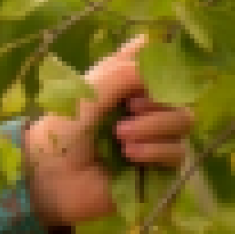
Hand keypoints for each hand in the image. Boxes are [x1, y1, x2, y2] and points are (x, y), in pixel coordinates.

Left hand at [24, 38, 194, 229]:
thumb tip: (163, 64)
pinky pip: (178, 152)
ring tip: (120, 135)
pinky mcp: (159, 166)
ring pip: (184, 122)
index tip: (146, 68)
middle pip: (180, 92)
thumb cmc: (62, 127)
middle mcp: (144, 106)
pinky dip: (156, 150)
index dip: (161, 59)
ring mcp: (154, 136)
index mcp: (126, 82)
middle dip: (158, 100)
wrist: (50, 174)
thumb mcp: (91, 90)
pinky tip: (130, 154)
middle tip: (129, 108)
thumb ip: (128, 71)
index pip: (159, 59)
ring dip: (154, 126)